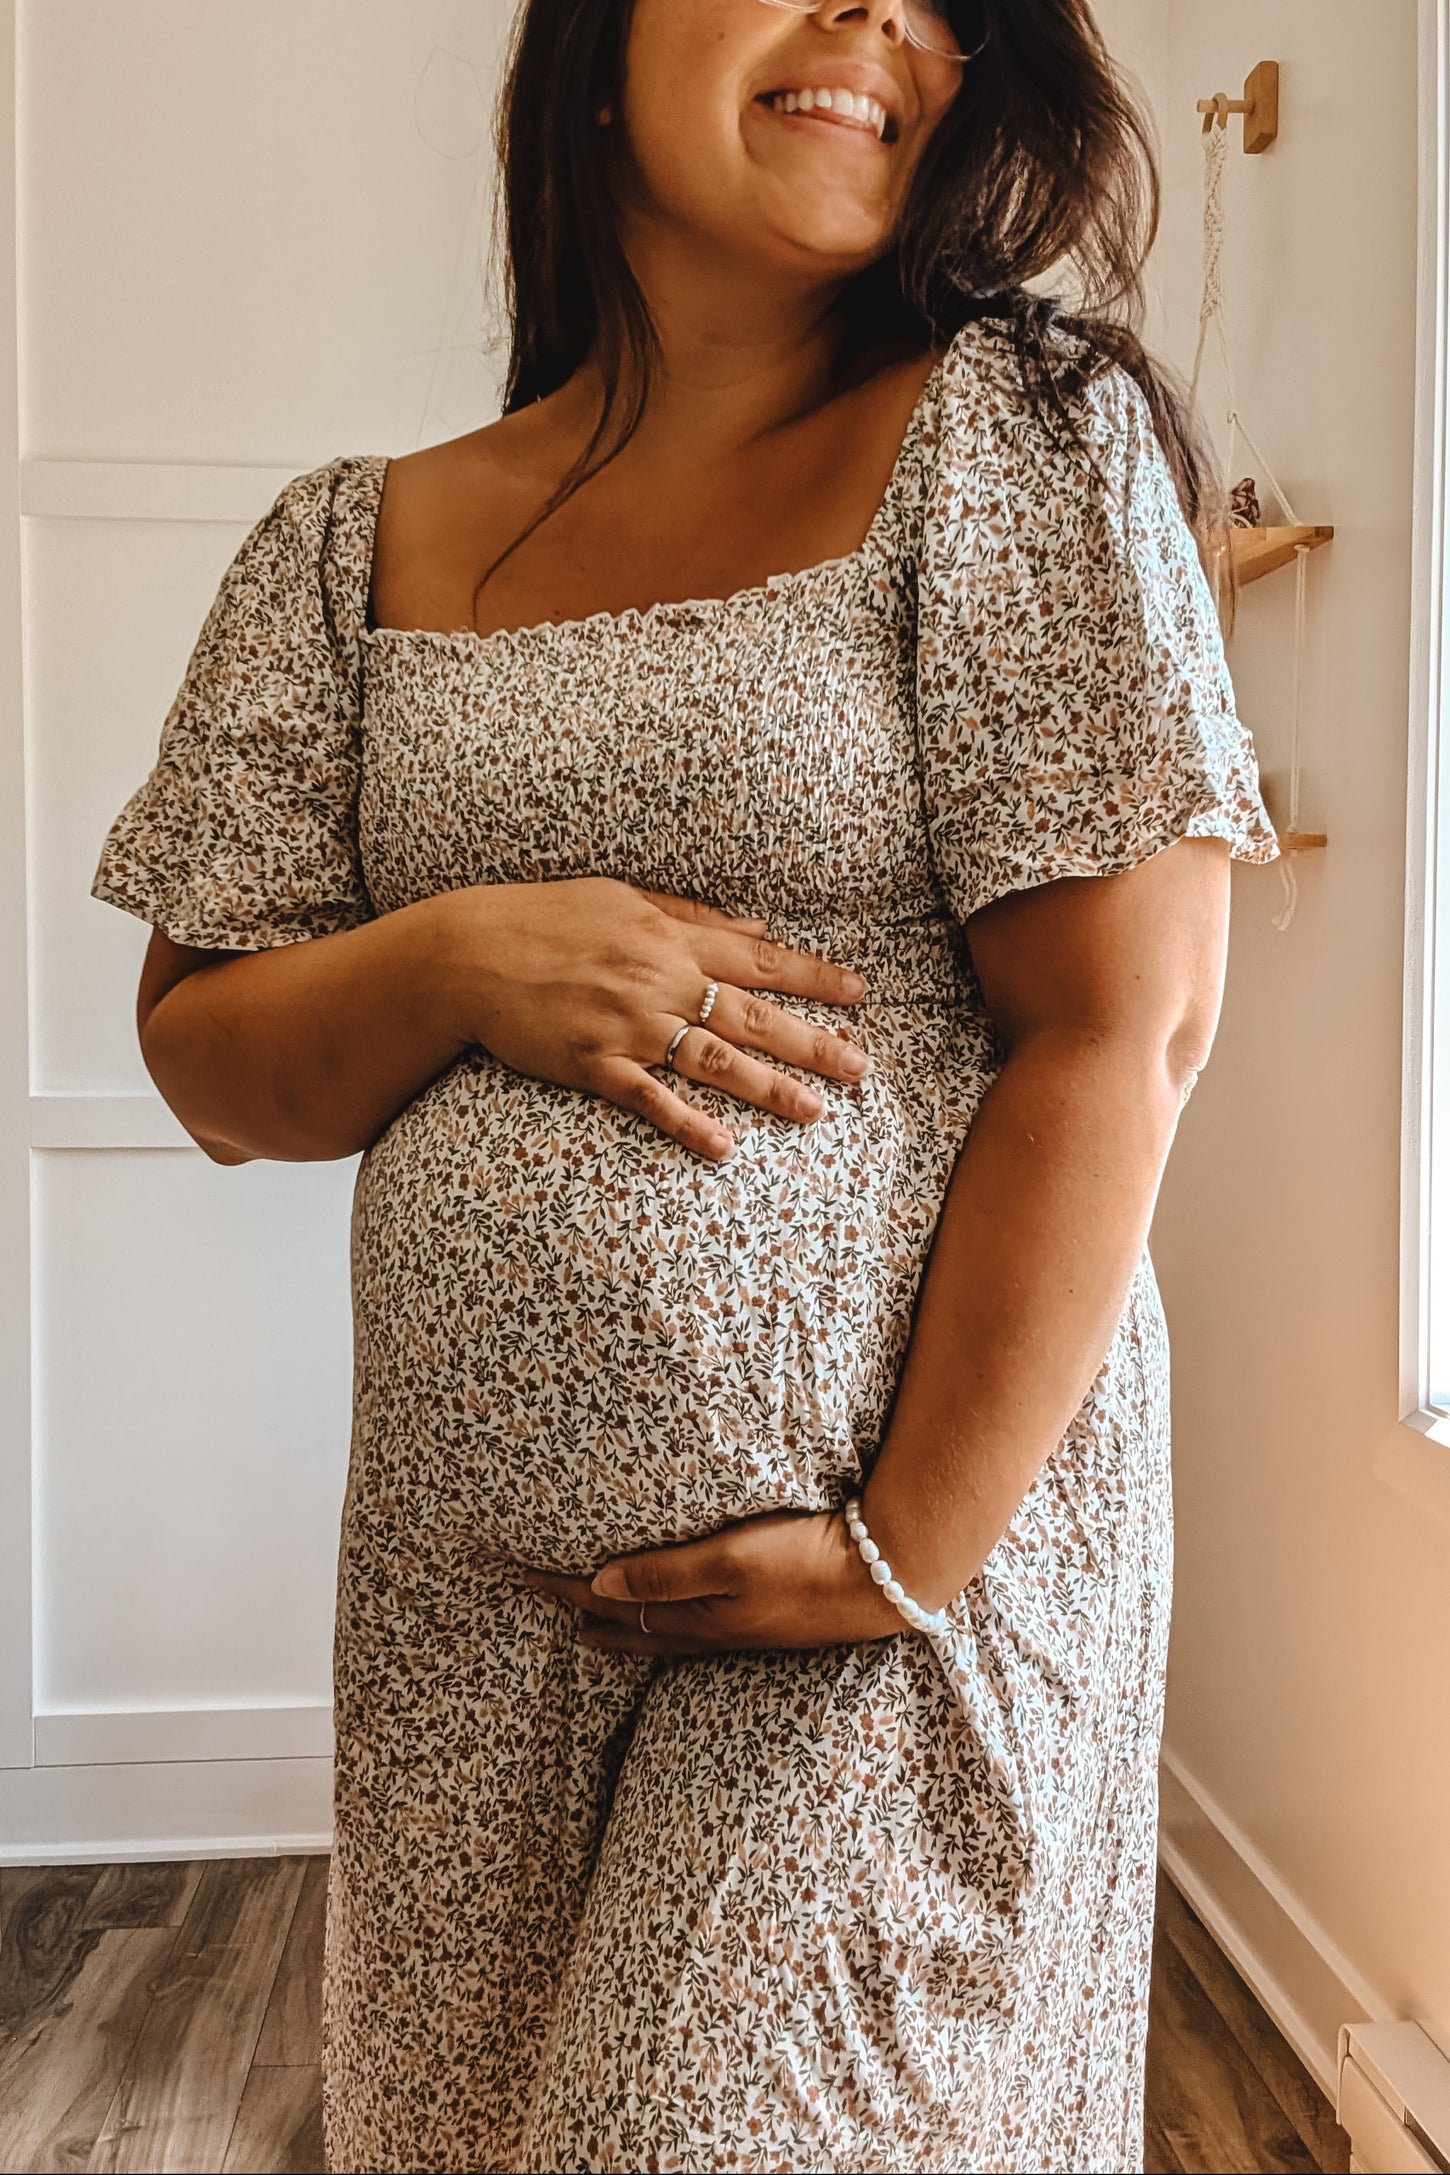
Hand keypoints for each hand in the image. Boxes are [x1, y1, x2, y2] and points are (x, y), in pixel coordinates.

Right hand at [426, 877, 870, 1161]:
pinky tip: (725, 1146)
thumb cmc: (544, 918)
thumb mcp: (623, 897)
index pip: (759, 960)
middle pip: (753, 1015)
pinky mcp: (593, 1064)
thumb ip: (692, 914)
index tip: (860, 993)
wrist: (469, 952)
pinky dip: (688, 1123)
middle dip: (813, 1042)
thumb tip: (754, 925)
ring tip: (816, 1111)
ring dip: (769, 1087)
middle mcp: (660, 981)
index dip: (814, 977)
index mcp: (671, 938)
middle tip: (863, 1066)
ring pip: (714, 1060)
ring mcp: (628, 1026)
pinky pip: (649, 1099)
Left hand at [520, 1507, 909, 1655]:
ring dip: (621, 1627)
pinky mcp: (762, 1623)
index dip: (567, 1589)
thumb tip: (596, 1585)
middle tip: (547, 1606)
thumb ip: (664, 1573)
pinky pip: (692, 1632)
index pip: (613, 1604)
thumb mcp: (729, 1561)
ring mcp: (738, 1631)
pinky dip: (663, 1627)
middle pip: (631, 1628)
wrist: (883, 1580)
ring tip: (590, 1624)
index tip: (524, 1574)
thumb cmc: (806, 1562)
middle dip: (584, 1615)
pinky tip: (672, 1621)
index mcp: (694, 1617)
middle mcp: (710, 1630)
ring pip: (661, 1634)